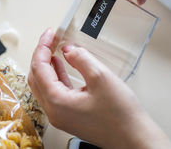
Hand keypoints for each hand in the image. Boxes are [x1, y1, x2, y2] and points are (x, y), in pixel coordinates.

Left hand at [28, 29, 170, 148]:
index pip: (39, 69)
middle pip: (36, 78)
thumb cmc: (121, 116)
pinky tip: (61, 65)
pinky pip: (55, 92)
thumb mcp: (101, 77)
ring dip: (47, 65)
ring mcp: (62, 116)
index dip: (42, 47)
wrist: (134, 138)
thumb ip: (81, 59)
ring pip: (44, 85)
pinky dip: (55, 75)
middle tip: (50, 39)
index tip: (49, 33)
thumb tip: (68, 50)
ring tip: (53, 48)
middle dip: (41, 55)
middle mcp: (55, 112)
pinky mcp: (70, 116)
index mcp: (57, 103)